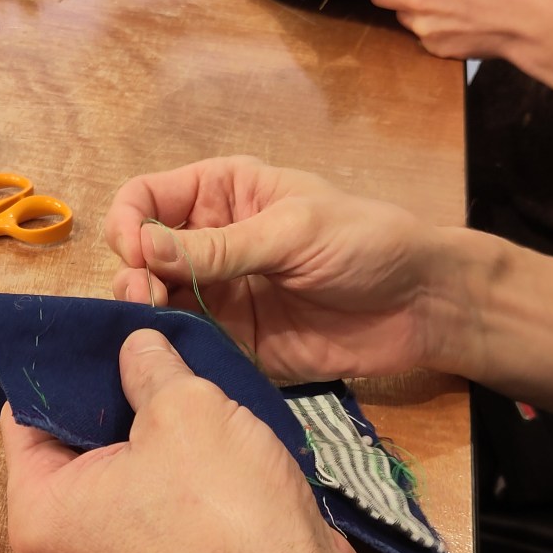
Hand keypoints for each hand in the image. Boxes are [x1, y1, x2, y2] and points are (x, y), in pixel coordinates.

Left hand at [2, 327, 476, 552]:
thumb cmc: (228, 509)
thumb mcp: (186, 406)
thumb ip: (146, 363)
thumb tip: (134, 345)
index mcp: (37, 514)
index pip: (28, 414)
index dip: (68, 363)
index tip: (103, 327)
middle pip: (69, 449)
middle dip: (112, 396)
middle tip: (147, 348)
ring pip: (112, 481)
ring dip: (145, 435)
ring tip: (182, 386)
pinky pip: (143, 514)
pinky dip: (165, 477)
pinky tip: (205, 441)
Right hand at [103, 156, 441, 380]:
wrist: (421, 304)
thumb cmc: (366, 242)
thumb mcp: (294, 231)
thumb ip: (221, 247)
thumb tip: (142, 249)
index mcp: (221, 194)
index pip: (145, 199)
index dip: (130, 224)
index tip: (137, 253)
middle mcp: (210, 243)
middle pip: (141, 256)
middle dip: (133, 275)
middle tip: (148, 299)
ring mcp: (221, 296)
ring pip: (156, 305)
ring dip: (146, 315)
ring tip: (158, 324)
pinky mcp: (236, 343)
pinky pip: (190, 348)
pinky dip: (175, 353)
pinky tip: (175, 358)